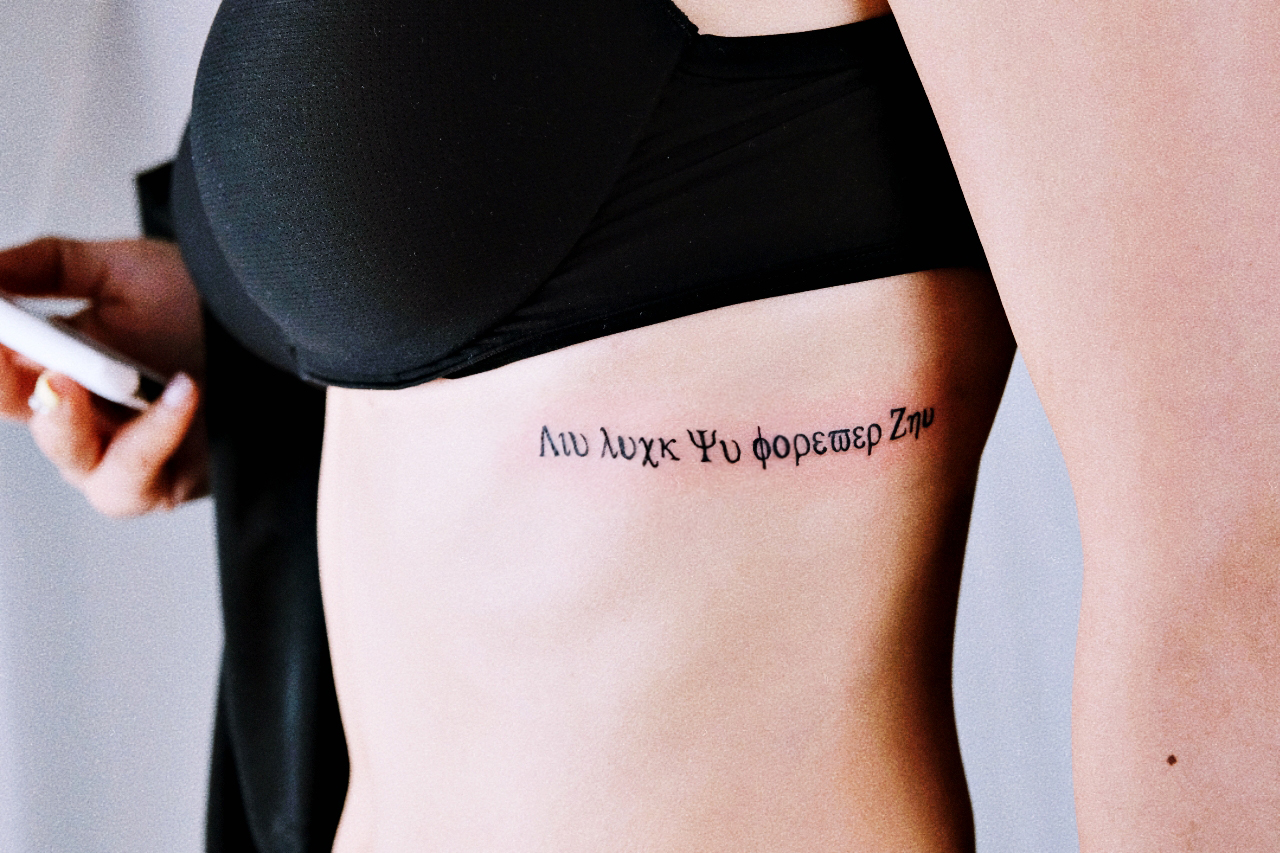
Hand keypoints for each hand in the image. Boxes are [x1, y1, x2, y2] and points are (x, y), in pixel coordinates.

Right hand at [0, 237, 208, 515]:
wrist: (278, 326)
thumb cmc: (204, 304)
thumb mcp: (122, 268)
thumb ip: (48, 266)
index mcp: (60, 372)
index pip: (5, 381)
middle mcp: (86, 422)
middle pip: (34, 423)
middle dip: (11, 389)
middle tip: (17, 357)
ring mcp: (125, 459)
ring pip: (79, 466)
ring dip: (66, 425)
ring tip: (67, 381)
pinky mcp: (170, 482)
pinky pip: (142, 476)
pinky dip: (155, 433)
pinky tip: (177, 391)